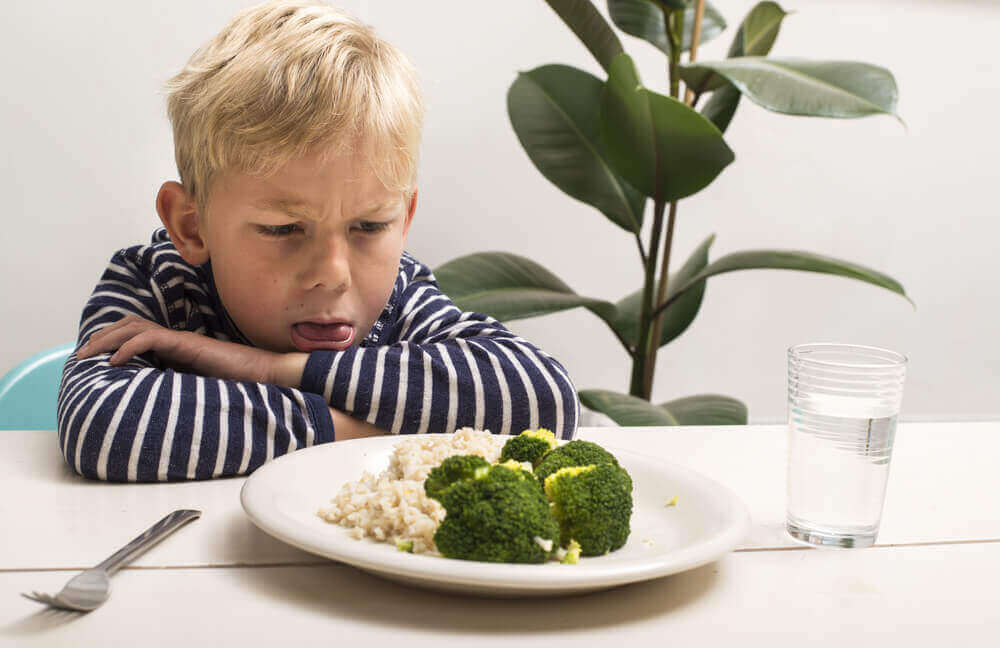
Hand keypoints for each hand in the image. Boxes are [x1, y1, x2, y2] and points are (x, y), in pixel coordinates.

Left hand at [77, 315, 307, 385]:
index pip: (138, 332)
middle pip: (130, 325)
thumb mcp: (198, 386)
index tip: (95, 357)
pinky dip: (129, 347)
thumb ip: (178, 383)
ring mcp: (182, 339)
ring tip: (90, 354)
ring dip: (108, 339)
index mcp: (177, 346)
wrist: (264, 374)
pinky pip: (151, 339)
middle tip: (81, 354)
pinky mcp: (188, 344)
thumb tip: (155, 397)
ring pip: (135, 328)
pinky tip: (116, 362)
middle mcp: (176, 338)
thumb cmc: (238, 382)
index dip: (113, 339)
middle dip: (102, 337)